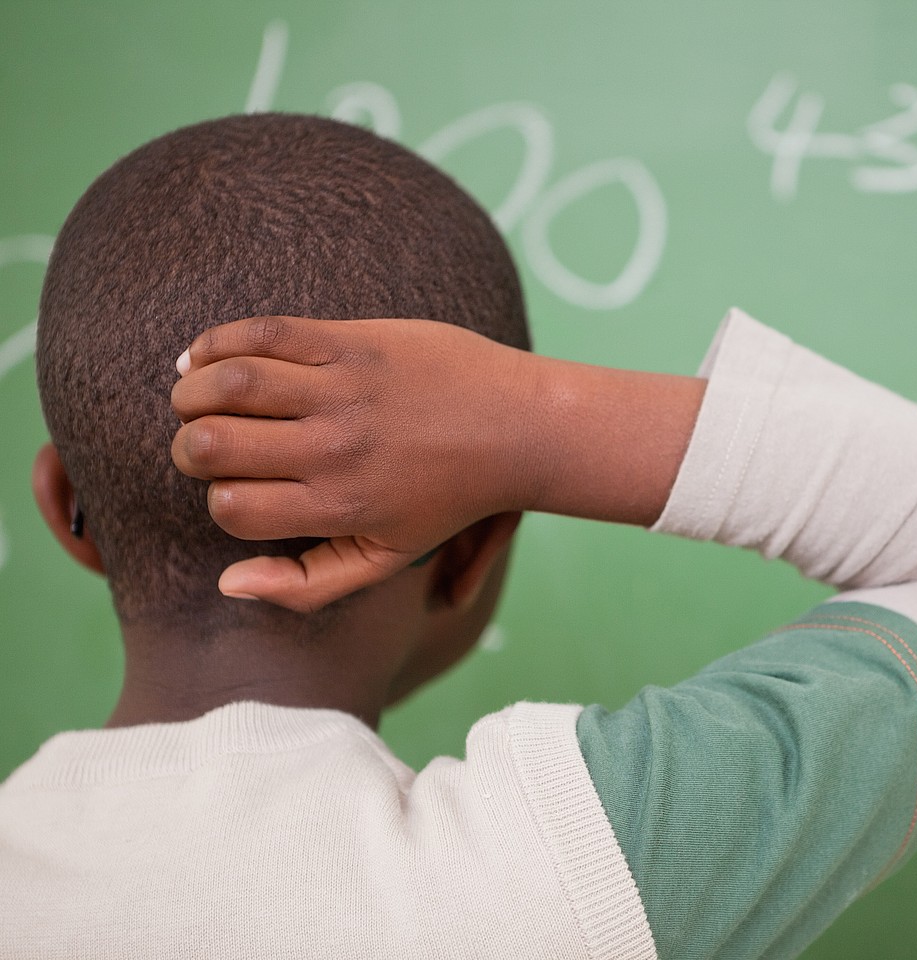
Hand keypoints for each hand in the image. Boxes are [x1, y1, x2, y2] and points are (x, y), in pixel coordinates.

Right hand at [171, 315, 538, 611]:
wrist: (518, 427)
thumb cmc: (448, 498)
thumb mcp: (387, 557)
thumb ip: (308, 584)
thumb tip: (228, 582)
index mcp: (341, 506)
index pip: (231, 507)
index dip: (218, 498)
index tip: (235, 487)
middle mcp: (338, 449)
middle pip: (214, 445)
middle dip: (189, 446)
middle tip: (201, 442)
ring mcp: (346, 390)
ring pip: (228, 382)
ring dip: (191, 390)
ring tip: (194, 397)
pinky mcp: (355, 342)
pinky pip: (264, 333)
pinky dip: (218, 341)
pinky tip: (207, 356)